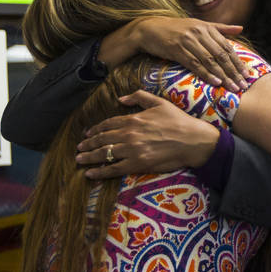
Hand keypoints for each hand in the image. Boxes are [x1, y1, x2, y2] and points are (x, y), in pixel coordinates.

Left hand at [75, 90, 219, 178]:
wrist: (192, 140)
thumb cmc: (178, 120)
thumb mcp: (159, 102)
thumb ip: (139, 97)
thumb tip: (121, 98)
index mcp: (133, 119)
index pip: (108, 124)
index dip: (96, 129)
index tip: (88, 133)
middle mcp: (129, 134)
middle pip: (102, 139)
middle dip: (88, 144)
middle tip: (78, 148)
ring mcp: (132, 150)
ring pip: (104, 154)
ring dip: (89, 157)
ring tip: (79, 159)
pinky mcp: (137, 164)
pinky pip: (114, 169)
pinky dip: (100, 172)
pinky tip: (90, 174)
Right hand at [106, 17, 248, 91]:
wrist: (149, 28)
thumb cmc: (176, 29)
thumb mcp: (199, 25)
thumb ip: (221, 28)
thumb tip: (241, 28)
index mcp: (207, 28)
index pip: (227, 47)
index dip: (238, 62)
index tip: (247, 75)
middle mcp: (199, 33)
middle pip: (221, 55)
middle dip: (234, 72)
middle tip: (243, 85)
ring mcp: (188, 41)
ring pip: (210, 60)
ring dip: (223, 76)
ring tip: (232, 88)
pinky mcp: (177, 49)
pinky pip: (194, 63)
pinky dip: (206, 74)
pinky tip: (215, 82)